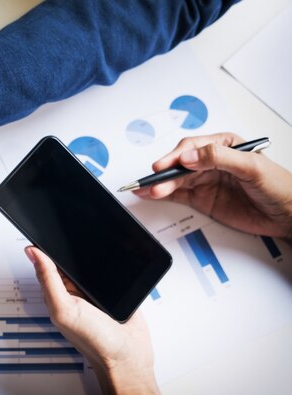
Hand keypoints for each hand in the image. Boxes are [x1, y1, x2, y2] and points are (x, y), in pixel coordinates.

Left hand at [25, 246, 170, 394]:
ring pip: (90, 260)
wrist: (129, 358)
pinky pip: (113, 268)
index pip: (45, 262)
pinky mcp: (115, 288)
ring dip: (95, 253)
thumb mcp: (65, 310)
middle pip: (68, 258)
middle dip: (71, 246)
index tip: (46, 228)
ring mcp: (95, 289)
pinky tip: (117, 258)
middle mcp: (74, 289)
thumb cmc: (94, 342)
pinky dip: (115, 262)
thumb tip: (33, 253)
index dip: (44, 245)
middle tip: (77, 233)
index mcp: (57, 292)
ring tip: (99, 248)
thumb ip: (48, 281)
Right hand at [134, 133, 291, 239]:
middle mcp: (211, 161)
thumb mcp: (251, 166)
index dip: (178, 156)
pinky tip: (150, 194)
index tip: (168, 166)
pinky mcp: (202, 199)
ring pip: (175, 179)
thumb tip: (190, 157)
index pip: (193, 147)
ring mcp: (205, 180)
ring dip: (161, 184)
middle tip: (154, 180)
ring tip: (149, 191)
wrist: (288, 215)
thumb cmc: (279, 186)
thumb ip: (219, 158)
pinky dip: (162, 194)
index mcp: (224, 145)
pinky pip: (177, 194)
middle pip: (179, 163)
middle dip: (165, 172)